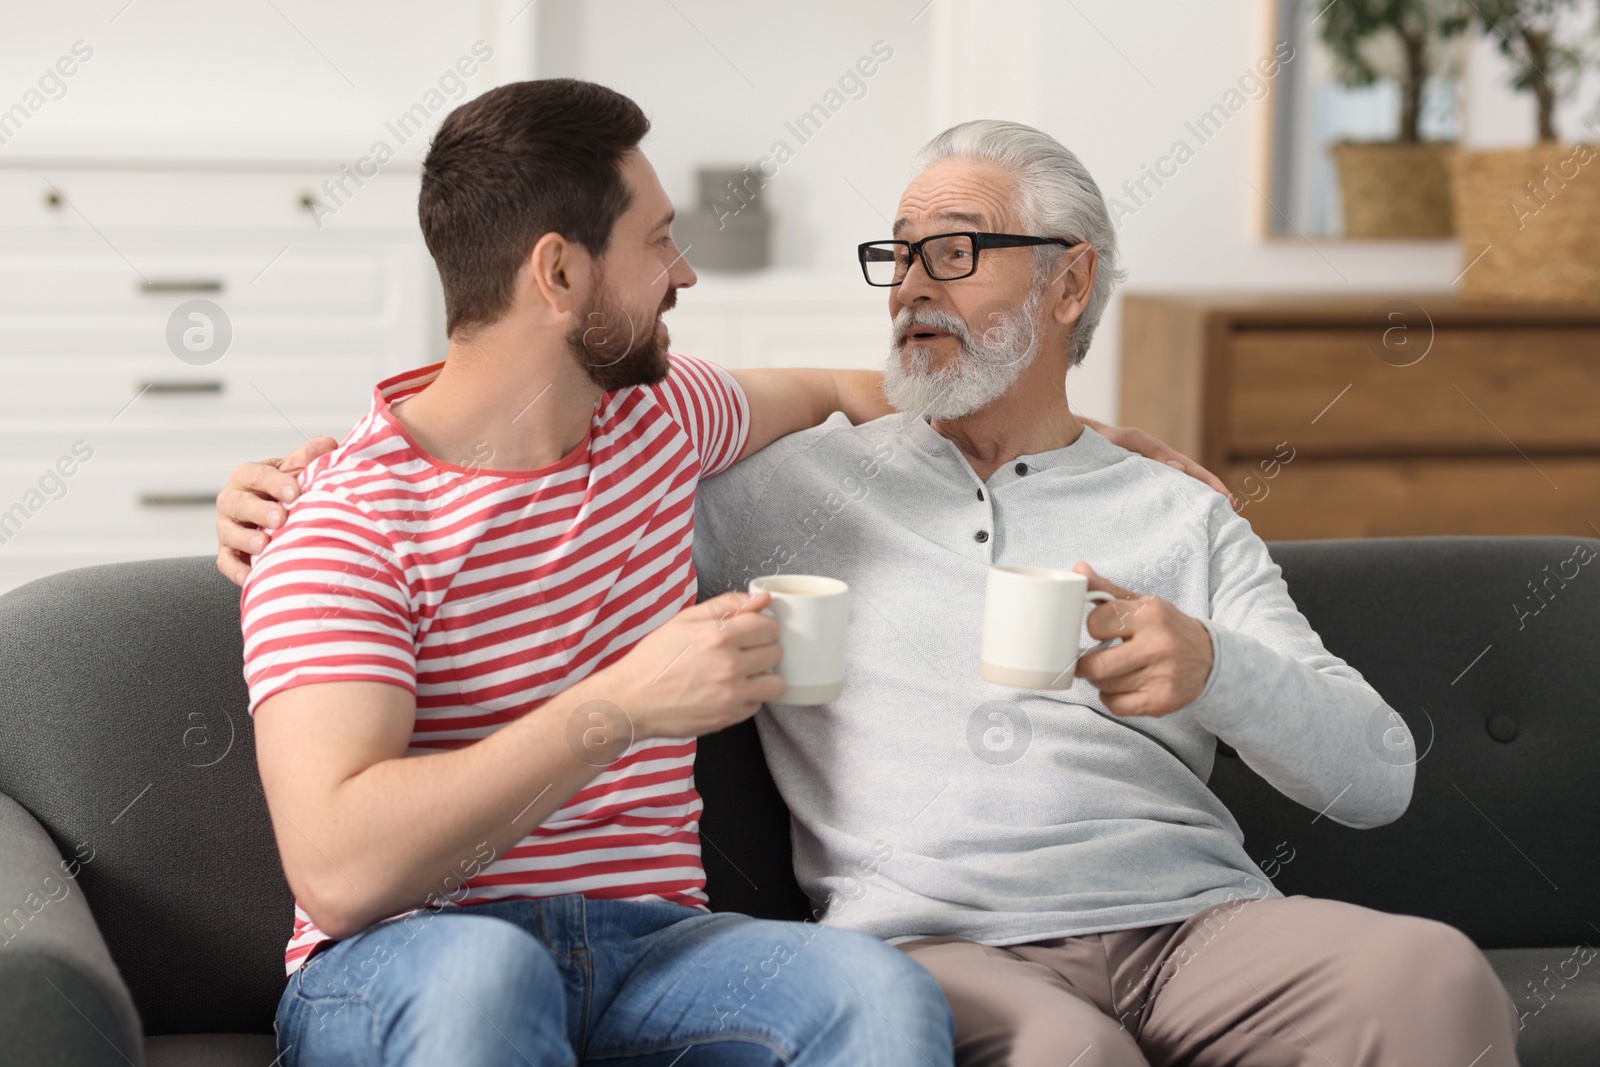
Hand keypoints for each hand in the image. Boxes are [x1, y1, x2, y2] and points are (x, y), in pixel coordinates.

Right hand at [215, 436, 339, 585]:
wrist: (281, 518)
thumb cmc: (289, 490)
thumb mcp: (298, 471)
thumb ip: (310, 457)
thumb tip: (328, 444)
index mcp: (247, 476)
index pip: (256, 474)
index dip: (274, 482)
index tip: (295, 491)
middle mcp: (232, 500)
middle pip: (238, 503)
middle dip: (258, 511)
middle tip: (280, 518)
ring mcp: (228, 527)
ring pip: (229, 533)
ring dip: (246, 540)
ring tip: (265, 545)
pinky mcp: (228, 552)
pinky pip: (226, 562)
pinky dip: (236, 570)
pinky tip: (250, 577)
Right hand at [594, 590, 786, 739]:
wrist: (631, 701)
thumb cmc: (654, 659)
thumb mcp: (684, 621)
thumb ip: (726, 605)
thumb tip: (761, 598)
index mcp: (718, 636)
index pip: (768, 626)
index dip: (761, 625)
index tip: (752, 630)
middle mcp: (729, 666)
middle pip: (775, 652)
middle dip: (764, 648)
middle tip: (744, 650)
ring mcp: (731, 695)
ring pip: (776, 682)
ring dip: (764, 675)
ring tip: (743, 672)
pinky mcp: (729, 717)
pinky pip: (758, 704)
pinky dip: (749, 697)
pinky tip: (729, 690)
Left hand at [1073, 562, 1213, 717]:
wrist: (1209, 659)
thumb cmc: (1166, 628)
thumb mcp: (1142, 604)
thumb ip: (1106, 589)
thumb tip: (1078, 569)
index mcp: (1151, 615)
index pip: (1096, 623)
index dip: (1092, 628)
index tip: (1099, 630)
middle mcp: (1158, 646)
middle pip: (1096, 665)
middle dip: (1085, 665)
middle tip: (1090, 659)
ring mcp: (1162, 677)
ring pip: (1104, 686)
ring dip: (1099, 680)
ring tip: (1112, 670)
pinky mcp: (1162, 702)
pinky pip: (1116, 706)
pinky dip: (1111, 698)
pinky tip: (1122, 686)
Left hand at [1077, 416, 1235, 509]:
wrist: (1074, 441)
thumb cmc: (1101, 439)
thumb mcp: (1127, 441)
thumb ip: (1151, 452)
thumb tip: (1179, 468)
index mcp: (1160, 456)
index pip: (1193, 471)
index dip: (1212, 486)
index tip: (1230, 501)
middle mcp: (1157, 468)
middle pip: (1190, 484)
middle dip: (1210, 499)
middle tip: (1230, 517)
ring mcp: (1147, 479)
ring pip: (1176, 493)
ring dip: (1193, 506)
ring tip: (1209, 524)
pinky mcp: (1134, 489)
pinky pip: (1157, 499)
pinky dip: (1171, 509)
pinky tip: (1175, 525)